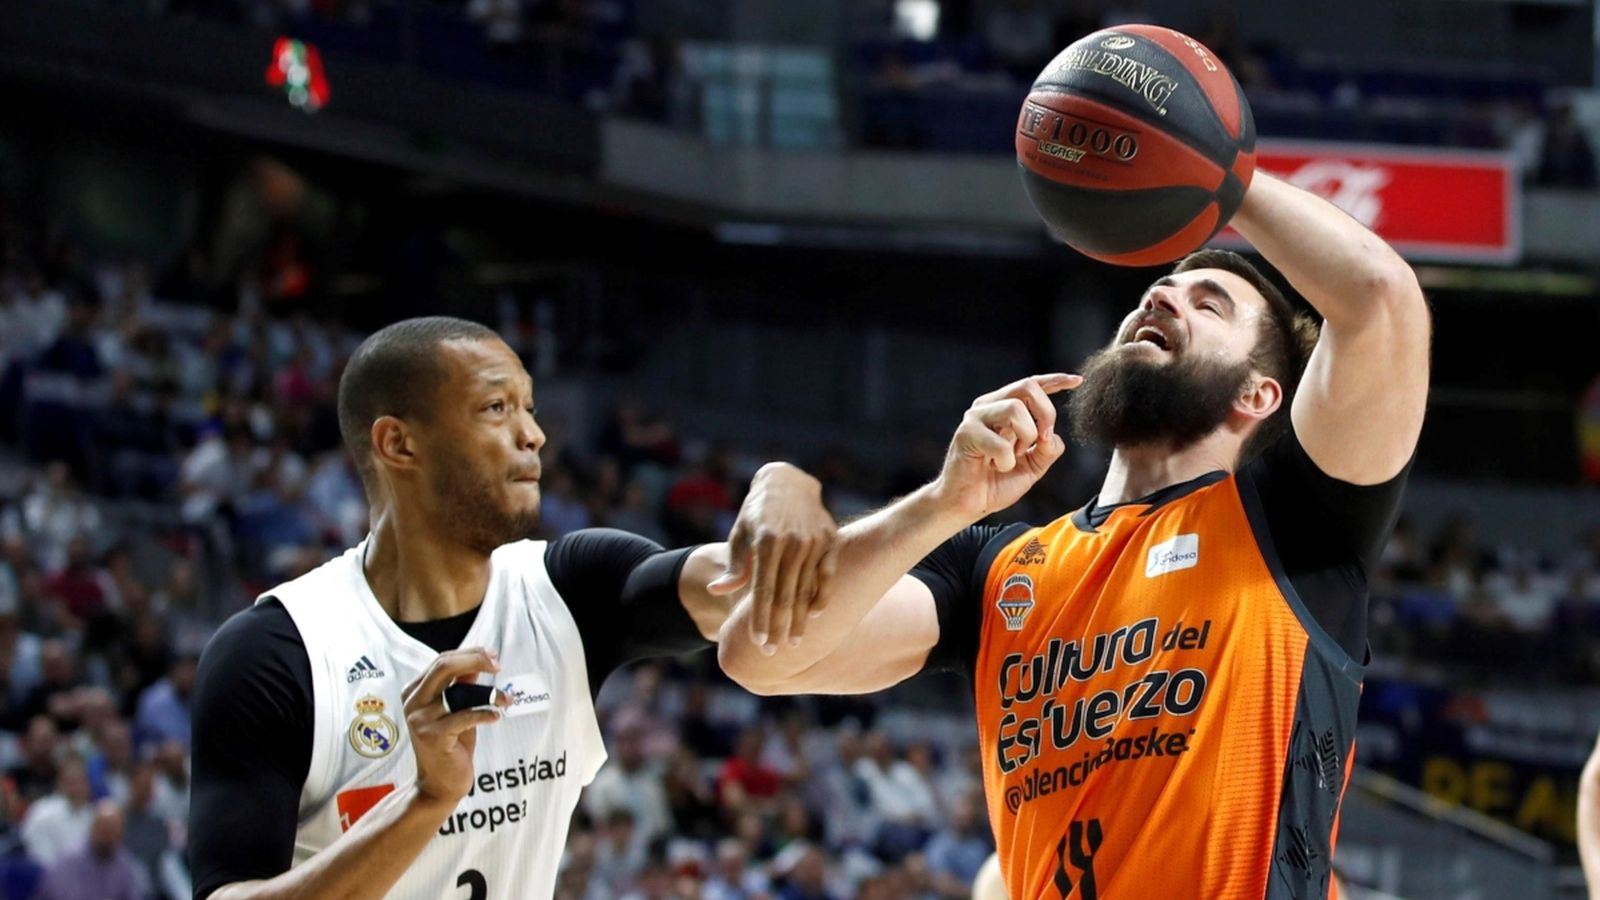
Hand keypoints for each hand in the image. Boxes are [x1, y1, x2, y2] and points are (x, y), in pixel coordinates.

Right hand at [401, 647, 508, 806]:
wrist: (439, 785)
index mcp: (414, 691)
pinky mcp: (433, 736)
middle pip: (444, 666)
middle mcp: (412, 701)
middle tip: (498, 665)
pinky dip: (484, 713)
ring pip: (459, 691)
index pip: (442, 660)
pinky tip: (496, 716)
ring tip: (506, 700)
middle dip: (475, 660)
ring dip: (488, 693)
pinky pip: (464, 716)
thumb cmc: (451, 745)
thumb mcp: (456, 709)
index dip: (469, 654)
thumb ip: (462, 684)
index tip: (493, 655)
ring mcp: (420, 719)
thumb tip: (479, 661)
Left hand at [708, 462, 837, 653]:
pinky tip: (814, 616)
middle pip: (785, 595)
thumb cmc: (756, 511)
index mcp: (766, 541)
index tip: (759, 643)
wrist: (787, 481)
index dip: (761, 619)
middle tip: (775, 652)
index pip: (763, 590)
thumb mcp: (740, 532)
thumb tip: (718, 592)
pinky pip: (827, 575)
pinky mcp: (829, 539)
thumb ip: (735, 565)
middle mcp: (792, 542)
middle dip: (779, 627)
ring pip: (806, 589)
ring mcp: (813, 540)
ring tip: (794, 642)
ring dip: (800, 619)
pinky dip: (822, 597)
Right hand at [933, 373, 1080, 520]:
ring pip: (1014, 408)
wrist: (967, 505)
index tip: (1076, 381)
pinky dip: (1006, 461)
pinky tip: (997, 467)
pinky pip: (1000, 443)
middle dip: (1045, 412)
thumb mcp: (1032, 467)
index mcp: (1003, 408)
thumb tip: (1052, 435)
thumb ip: (1046, 449)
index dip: (1055, 380)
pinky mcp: (966, 434)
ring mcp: (975, 418)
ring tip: (1013, 456)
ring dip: (1025, 437)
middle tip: (1041, 440)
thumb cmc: (994, 483)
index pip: (1031, 385)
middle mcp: (989, 406)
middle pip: (1027, 387)